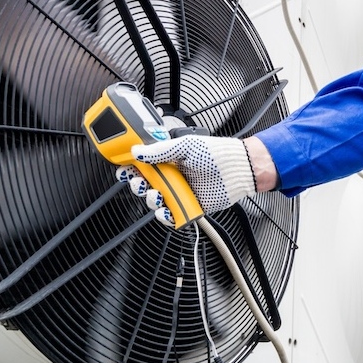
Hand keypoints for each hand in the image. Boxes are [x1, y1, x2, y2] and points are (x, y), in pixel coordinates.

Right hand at [117, 135, 257, 224]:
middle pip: (144, 185)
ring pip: (154, 201)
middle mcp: (171, 177)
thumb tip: (137, 152)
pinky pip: (170, 216)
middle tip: (140, 183)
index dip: (131, 168)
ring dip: (150, 200)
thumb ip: (159, 150)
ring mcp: (179, 193)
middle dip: (137, 185)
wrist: (239, 170)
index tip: (124, 169)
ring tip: (157, 195)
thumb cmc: (217, 154)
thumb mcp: (185, 146)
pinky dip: (164, 216)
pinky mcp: (187, 207)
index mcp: (168, 160)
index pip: (142, 165)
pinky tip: (166, 211)